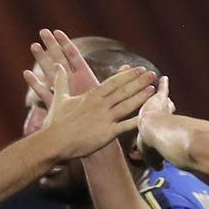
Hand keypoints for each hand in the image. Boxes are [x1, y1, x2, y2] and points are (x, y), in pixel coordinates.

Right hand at [33, 61, 157, 159]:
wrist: (55, 142)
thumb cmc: (56, 122)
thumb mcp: (59, 98)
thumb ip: (61, 82)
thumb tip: (57, 67)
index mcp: (91, 96)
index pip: (113, 82)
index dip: (127, 75)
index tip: (138, 68)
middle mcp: (100, 105)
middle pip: (124, 90)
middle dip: (139, 81)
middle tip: (152, 73)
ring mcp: (104, 119)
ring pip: (127, 105)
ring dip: (141, 97)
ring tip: (154, 89)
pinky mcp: (107, 133)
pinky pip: (125, 127)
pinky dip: (137, 121)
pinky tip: (148, 117)